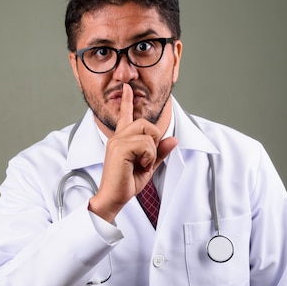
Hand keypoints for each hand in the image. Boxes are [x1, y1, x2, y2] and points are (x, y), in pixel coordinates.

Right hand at [88, 84, 177, 222]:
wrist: (113, 197)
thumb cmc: (126, 184)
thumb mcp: (148, 167)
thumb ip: (159, 152)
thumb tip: (173, 139)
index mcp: (122, 140)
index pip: (125, 116)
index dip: (127, 101)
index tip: (127, 88)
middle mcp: (118, 137)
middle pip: (146, 123)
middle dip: (154, 140)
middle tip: (147, 159)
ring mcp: (117, 141)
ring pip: (148, 134)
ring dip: (152, 152)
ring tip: (142, 164)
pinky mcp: (120, 148)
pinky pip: (145, 144)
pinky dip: (149, 157)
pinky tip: (140, 166)